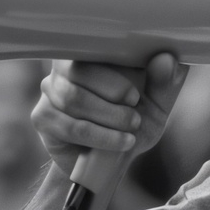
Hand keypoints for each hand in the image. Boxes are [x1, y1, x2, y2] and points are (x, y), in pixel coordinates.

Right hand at [32, 53, 186, 176]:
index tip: (138, 92)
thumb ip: (162, 83)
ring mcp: (49, 91)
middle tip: (136, 111)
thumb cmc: (131, 125)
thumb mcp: (155, 106)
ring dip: (109, 116)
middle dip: (113, 92)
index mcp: (91, 53)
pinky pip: (69, 125)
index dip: (115, 64)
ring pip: (73, 98)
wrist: (109, 165)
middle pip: (77, 69)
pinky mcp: (42, 118)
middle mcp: (64, 68)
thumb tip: (167, 59)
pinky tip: (121, 143)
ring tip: (131, 129)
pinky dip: (100, 135)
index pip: (93, 43)